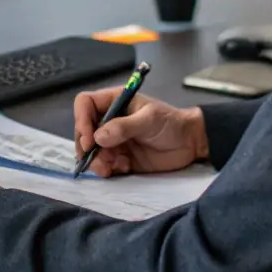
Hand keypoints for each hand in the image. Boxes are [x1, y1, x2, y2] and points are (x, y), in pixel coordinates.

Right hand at [74, 89, 207, 177]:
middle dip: (86, 146)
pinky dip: (108, 169)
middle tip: (97, 158)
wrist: (190, 143)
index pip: (85, 104)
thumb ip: (124, 127)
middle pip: (84, 130)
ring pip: (91, 151)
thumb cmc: (171, 123)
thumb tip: (98, 137)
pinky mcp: (120, 159)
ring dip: (96, 161)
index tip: (90, 139)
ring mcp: (113, 141)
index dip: (82, 119)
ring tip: (110, 167)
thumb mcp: (149, 119)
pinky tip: (123, 169)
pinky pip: (104, 165)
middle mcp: (109, 120)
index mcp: (114, 102)